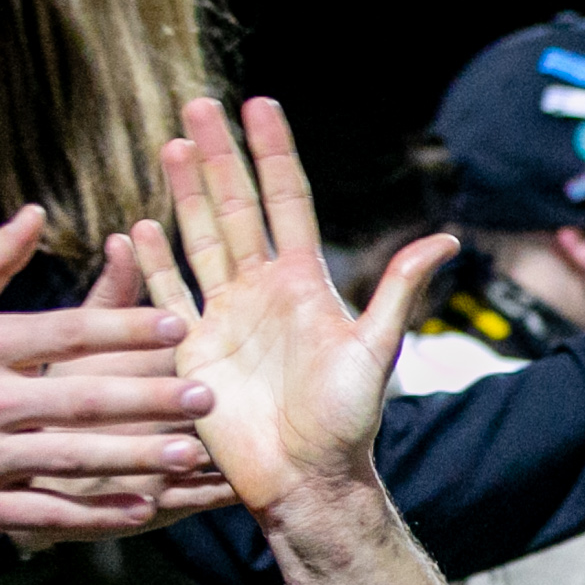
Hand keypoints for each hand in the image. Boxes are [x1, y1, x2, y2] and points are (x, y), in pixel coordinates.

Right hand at [0, 203, 227, 536]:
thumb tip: (36, 212)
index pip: (64, 333)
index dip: (124, 327)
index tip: (180, 323)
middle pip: (80, 399)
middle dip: (148, 398)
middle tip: (207, 393)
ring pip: (71, 458)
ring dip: (135, 457)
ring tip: (192, 452)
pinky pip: (46, 511)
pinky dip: (93, 514)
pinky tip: (143, 507)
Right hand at [133, 96, 451, 522]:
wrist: (306, 479)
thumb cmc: (347, 422)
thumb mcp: (376, 352)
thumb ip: (397, 292)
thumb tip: (446, 239)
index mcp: (304, 283)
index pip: (287, 201)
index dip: (273, 153)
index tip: (260, 104)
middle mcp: (261, 290)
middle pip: (235, 207)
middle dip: (218, 156)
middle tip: (198, 104)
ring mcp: (224, 317)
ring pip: (200, 239)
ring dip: (184, 194)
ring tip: (171, 145)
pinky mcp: (191, 350)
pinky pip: (167, 294)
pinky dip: (152, 261)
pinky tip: (138, 225)